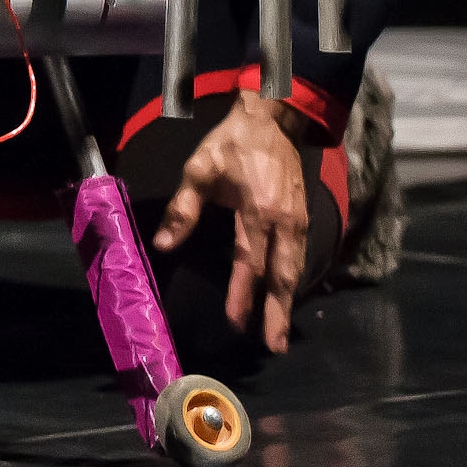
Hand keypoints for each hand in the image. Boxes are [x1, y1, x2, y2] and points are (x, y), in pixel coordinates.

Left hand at [151, 91, 311, 350]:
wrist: (271, 121)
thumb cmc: (231, 144)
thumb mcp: (199, 169)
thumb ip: (183, 209)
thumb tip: (163, 245)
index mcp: (257, 210)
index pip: (248, 261)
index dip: (242, 294)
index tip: (236, 323)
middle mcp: (284, 221)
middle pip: (282, 275)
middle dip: (278, 312)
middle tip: (274, 346)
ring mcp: (299, 221)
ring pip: (295, 269)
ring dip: (288, 302)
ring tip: (281, 334)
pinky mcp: (304, 218)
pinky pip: (300, 256)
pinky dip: (293, 281)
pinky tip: (286, 299)